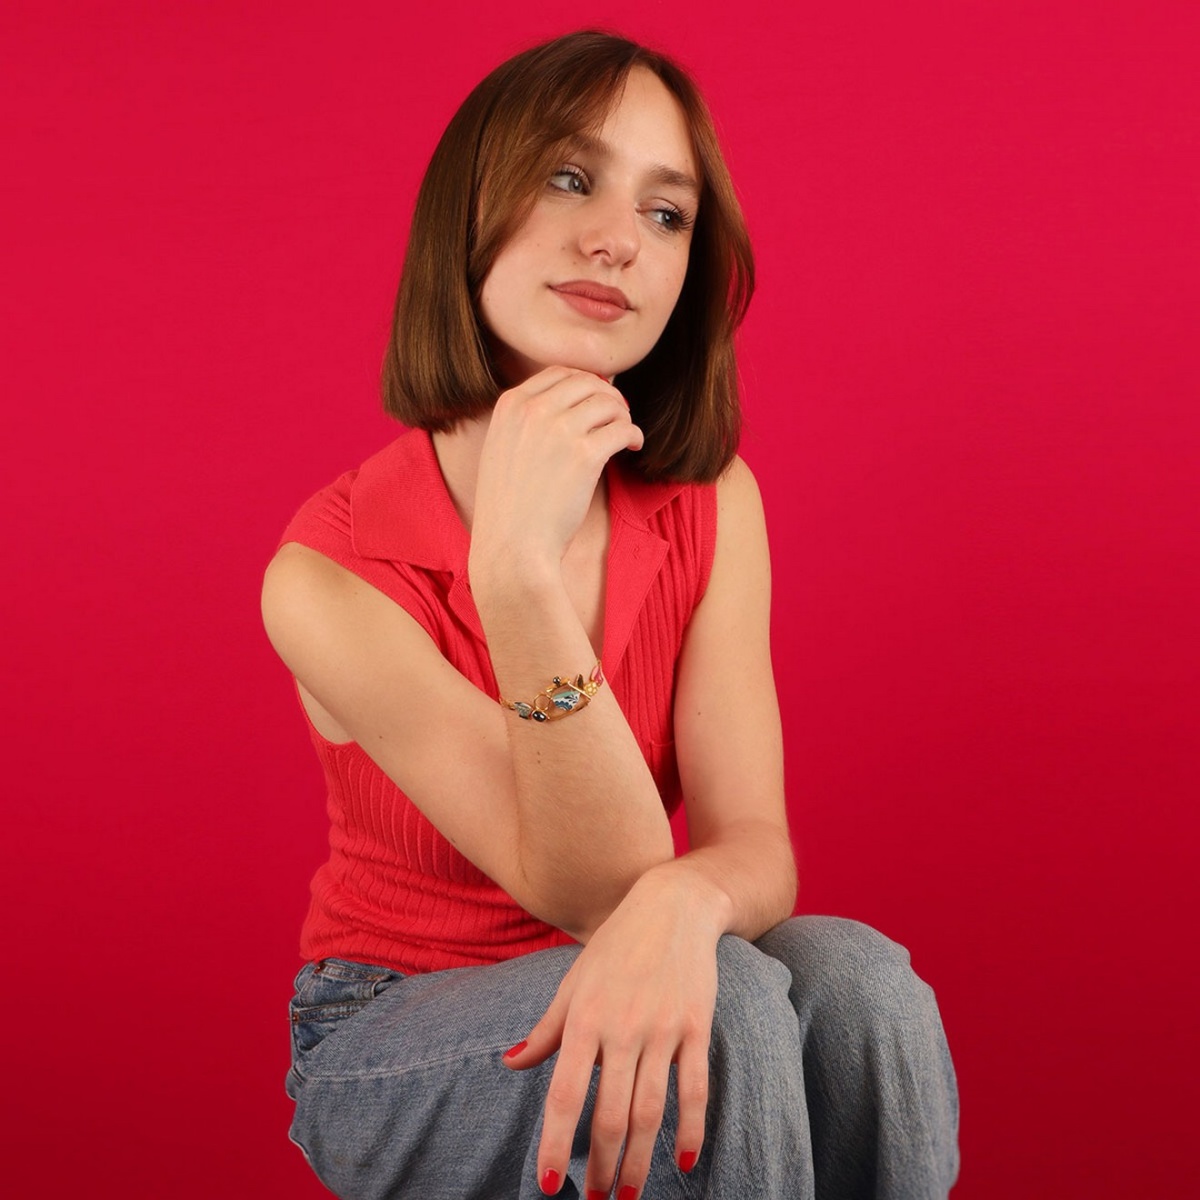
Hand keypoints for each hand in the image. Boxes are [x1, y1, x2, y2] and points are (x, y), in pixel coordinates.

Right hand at [470, 367, 642, 573]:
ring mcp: (559, 430)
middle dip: (608, 396)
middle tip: (618, 415)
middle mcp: (533, 410)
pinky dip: (633, 434)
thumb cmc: (508, 509)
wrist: (511, 548)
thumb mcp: (501, 450)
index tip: (596, 400)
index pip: (558, 373)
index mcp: (510, 406)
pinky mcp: (585, 454)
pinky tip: (632, 446)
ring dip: (622, 415)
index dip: (584, 383)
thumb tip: (567, 404)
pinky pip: (623, 428)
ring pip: (608, 403)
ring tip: (624, 434)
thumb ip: (525, 422)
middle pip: (587, 383)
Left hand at [503, 867, 719, 1197]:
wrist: (672, 906)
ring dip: (640, 1162)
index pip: (564, 1094)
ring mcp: (662, 1028)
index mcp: (583, 1018)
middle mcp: (621, 1027)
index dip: (557, 1144)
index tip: (550, 1186)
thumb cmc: (615, 946)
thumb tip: (509, 1064)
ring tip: (630, 1196)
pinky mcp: (696, 1026)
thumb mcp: (573, 983)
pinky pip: (694, 1088)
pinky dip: (690, 1129)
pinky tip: (684, 1161)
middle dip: (603, 1167)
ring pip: (650, 1111)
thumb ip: (545, 1030)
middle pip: (611, 1114)